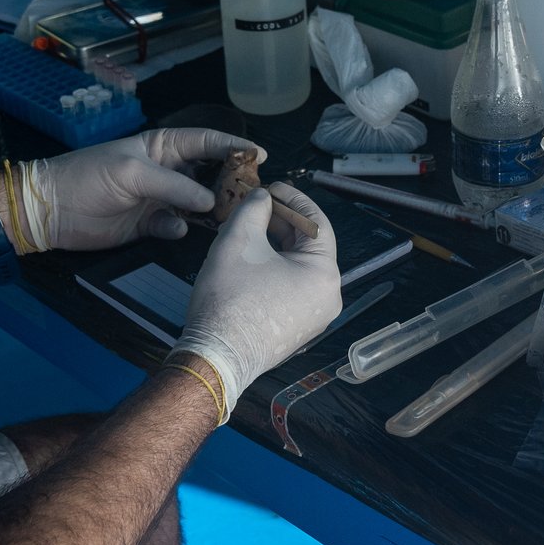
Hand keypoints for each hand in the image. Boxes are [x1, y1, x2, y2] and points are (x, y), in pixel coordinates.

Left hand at [9, 129, 260, 252]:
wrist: (52, 211)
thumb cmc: (88, 178)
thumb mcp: (132, 173)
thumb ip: (173, 187)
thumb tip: (210, 201)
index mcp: (161, 146)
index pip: (205, 141)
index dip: (233, 145)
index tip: (259, 154)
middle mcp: (165, 171)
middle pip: (208, 174)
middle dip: (229, 182)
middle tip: (252, 193)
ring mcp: (159, 200)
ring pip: (197, 204)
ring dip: (212, 210)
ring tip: (231, 218)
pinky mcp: (149, 226)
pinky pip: (178, 227)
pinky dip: (183, 230)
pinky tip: (182, 231)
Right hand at [175, 183, 341, 409]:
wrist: (215, 357)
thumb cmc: (230, 300)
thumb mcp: (238, 240)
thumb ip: (254, 208)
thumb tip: (262, 198)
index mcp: (325, 275)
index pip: (317, 223)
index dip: (292, 199)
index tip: (270, 188)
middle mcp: (328, 298)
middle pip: (308, 246)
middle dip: (280, 223)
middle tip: (255, 207)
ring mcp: (314, 317)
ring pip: (297, 268)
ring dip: (274, 245)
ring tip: (247, 230)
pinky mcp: (296, 329)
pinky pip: (290, 288)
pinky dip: (273, 269)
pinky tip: (249, 260)